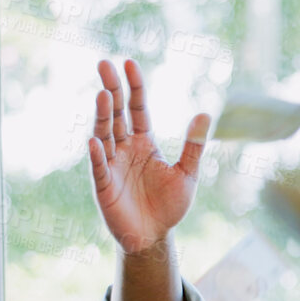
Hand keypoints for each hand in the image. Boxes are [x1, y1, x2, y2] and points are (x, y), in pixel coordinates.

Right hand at [86, 59, 209, 254]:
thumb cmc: (168, 205)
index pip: (137, 108)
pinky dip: (96, 155)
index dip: (134, 87)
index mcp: (144, 142)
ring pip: (105, 135)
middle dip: (112, 90)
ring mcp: (111, 165)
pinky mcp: (104, 186)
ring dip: (104, 116)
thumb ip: (193, 145)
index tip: (129, 63)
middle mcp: (124, 149)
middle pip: (116, 114)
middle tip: (104, 64)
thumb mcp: (187, 173)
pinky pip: (99, 168)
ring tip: (104, 95)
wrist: (154, 237)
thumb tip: (205, 112)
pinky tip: (94, 141)